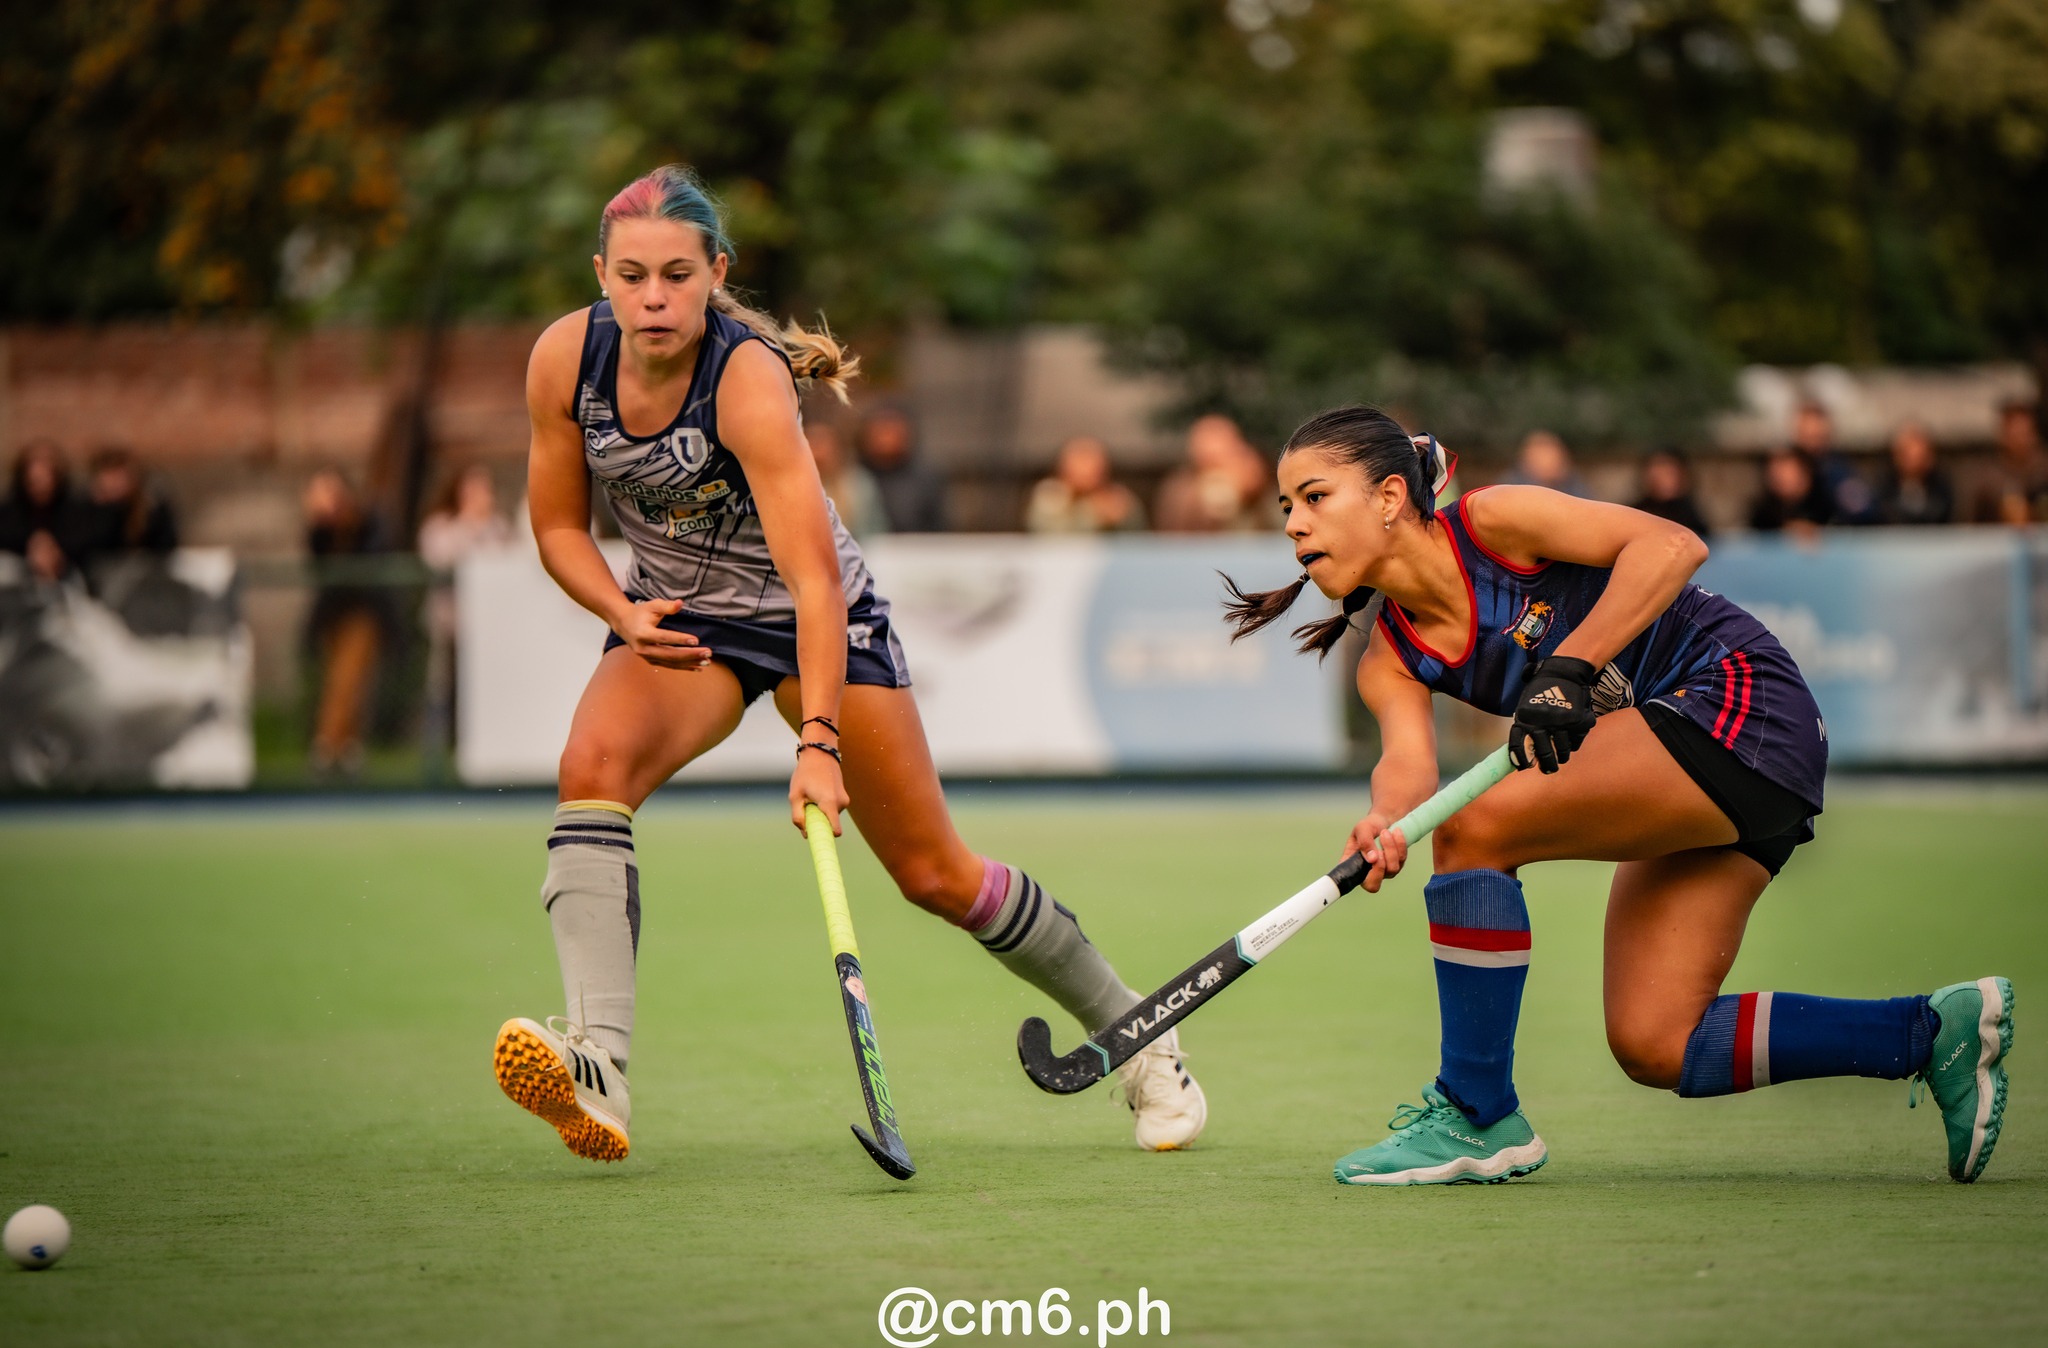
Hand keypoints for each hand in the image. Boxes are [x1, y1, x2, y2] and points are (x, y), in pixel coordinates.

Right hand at [613, 597, 712, 669]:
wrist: (624, 624)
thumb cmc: (641, 613)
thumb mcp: (652, 606)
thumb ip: (667, 606)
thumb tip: (680, 603)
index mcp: (643, 633)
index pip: (664, 638)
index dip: (680, 639)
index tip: (696, 640)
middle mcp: (643, 648)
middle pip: (670, 654)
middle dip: (690, 654)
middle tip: (707, 653)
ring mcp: (647, 657)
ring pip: (671, 662)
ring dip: (690, 663)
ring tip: (707, 661)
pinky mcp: (651, 661)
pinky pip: (669, 665)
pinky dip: (684, 667)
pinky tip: (697, 667)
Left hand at [790, 738, 849, 833]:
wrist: (820, 753)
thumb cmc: (805, 774)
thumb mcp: (795, 796)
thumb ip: (798, 817)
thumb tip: (806, 834)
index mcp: (830, 803)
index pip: (835, 831)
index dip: (826, 839)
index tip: (818, 842)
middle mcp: (841, 803)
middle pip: (829, 824)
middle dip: (818, 822)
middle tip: (806, 807)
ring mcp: (844, 800)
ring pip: (830, 817)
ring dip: (820, 813)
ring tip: (811, 796)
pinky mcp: (844, 797)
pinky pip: (832, 810)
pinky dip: (824, 807)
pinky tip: (817, 793)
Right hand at [1344, 812, 1406, 892]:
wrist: (1384, 821)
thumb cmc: (1369, 826)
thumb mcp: (1362, 828)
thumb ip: (1364, 842)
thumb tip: (1372, 860)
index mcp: (1352, 866)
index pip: (1351, 882)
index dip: (1357, 880)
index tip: (1369, 862)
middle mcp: (1367, 873)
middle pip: (1373, 886)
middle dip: (1380, 865)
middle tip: (1379, 847)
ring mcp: (1383, 872)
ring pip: (1391, 869)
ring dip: (1390, 847)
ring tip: (1385, 832)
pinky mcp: (1397, 866)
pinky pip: (1401, 859)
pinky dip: (1400, 844)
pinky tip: (1396, 832)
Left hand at [1509, 654, 1598, 773]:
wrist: (1565, 672)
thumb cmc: (1542, 689)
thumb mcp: (1526, 704)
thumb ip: (1524, 725)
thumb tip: (1522, 753)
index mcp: (1525, 718)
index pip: (1518, 744)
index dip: (1521, 759)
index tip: (1525, 767)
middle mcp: (1543, 722)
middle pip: (1544, 754)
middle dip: (1547, 766)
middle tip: (1548, 769)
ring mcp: (1562, 723)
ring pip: (1563, 751)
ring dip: (1562, 755)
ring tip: (1561, 755)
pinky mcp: (1579, 722)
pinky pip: (1576, 742)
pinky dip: (1574, 742)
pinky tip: (1571, 735)